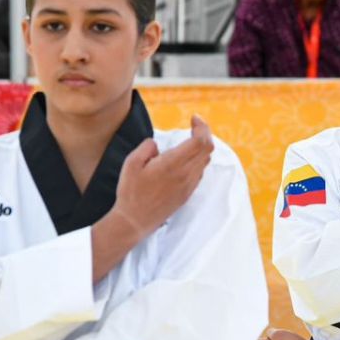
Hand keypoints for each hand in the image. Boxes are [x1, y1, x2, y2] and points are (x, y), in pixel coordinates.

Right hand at [112, 114, 213, 241]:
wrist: (135, 221)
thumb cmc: (131, 192)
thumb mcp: (131, 163)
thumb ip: (147, 147)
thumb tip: (157, 144)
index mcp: (173, 164)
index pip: (200, 141)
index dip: (202, 126)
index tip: (194, 118)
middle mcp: (185, 175)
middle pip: (208, 149)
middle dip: (204, 133)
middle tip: (194, 126)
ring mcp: (188, 186)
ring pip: (205, 161)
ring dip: (202, 147)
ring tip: (191, 139)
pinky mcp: (187, 194)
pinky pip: (200, 173)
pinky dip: (198, 160)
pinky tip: (185, 159)